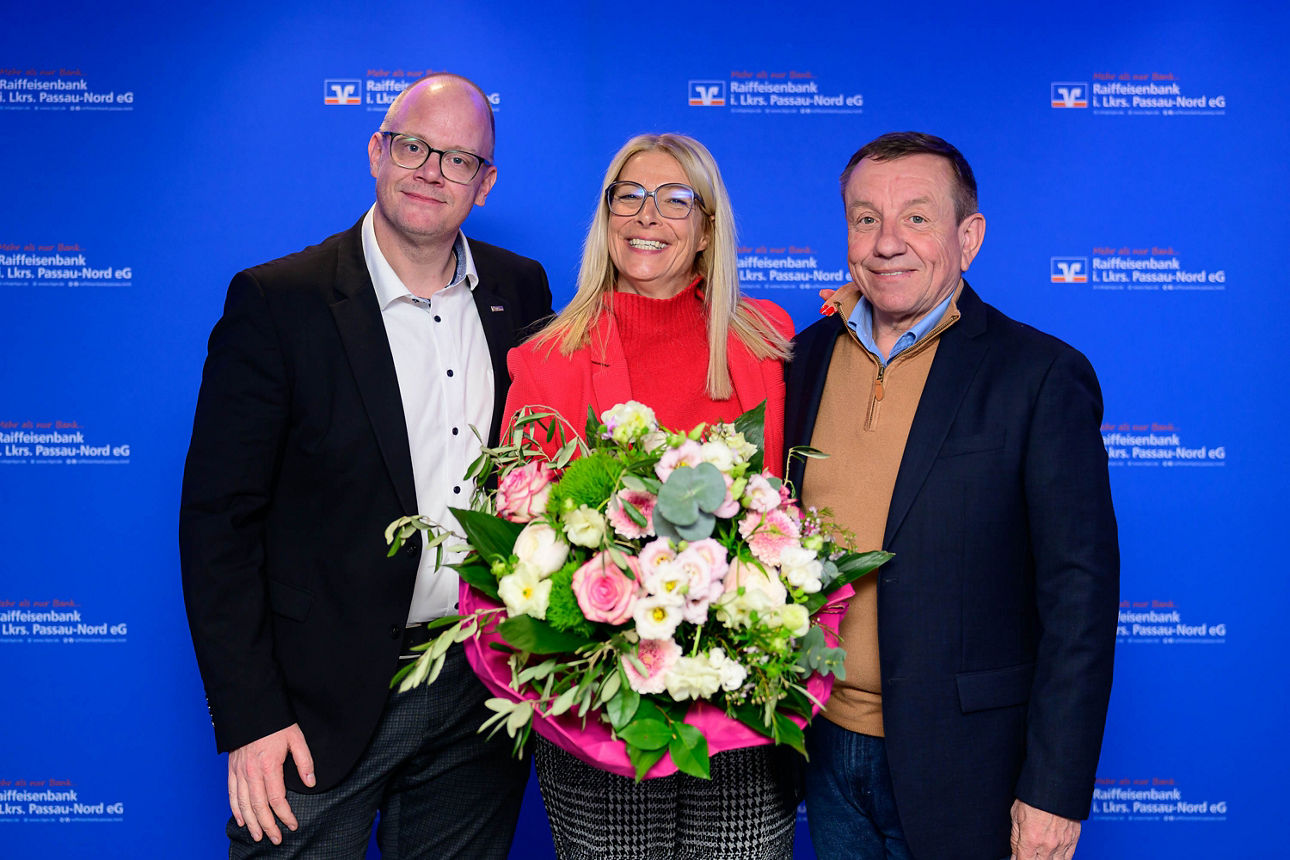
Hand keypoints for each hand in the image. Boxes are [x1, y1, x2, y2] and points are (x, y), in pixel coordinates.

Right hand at [227, 723, 315, 844]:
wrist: (252, 707)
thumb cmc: (277, 723)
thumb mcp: (297, 738)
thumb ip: (305, 762)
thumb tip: (311, 783)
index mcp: (268, 765)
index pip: (277, 798)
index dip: (285, 815)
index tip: (293, 824)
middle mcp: (251, 772)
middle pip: (258, 806)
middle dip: (268, 825)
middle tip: (276, 839)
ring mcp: (239, 771)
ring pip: (243, 804)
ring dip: (251, 823)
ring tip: (258, 836)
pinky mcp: (232, 769)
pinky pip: (231, 794)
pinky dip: (235, 809)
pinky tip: (241, 820)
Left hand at [1010, 799, 1080, 859]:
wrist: (1056, 783)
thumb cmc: (1034, 796)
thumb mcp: (1016, 815)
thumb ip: (1015, 839)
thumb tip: (1014, 854)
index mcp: (1031, 839)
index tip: (1018, 859)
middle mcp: (1048, 845)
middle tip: (1029, 854)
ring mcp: (1062, 843)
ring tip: (1040, 855)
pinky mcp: (1073, 839)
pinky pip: (1068, 857)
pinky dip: (1061, 859)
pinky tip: (1054, 856)